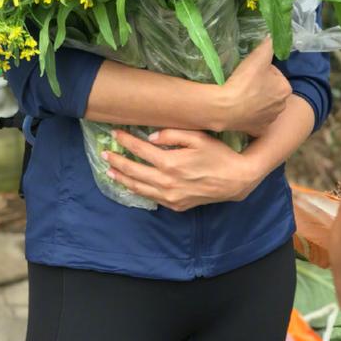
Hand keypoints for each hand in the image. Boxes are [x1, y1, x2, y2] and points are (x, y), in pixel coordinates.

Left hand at [103, 128, 258, 210]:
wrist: (235, 180)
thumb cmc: (217, 155)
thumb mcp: (197, 137)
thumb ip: (172, 134)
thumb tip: (149, 138)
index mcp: (170, 163)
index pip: (140, 150)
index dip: (126, 141)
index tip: (115, 134)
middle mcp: (166, 182)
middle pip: (134, 171)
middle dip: (117, 161)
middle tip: (104, 154)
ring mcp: (170, 197)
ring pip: (139, 188)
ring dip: (123, 179)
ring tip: (110, 171)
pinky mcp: (176, 205)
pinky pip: (151, 198)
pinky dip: (138, 191)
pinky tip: (131, 185)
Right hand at [223, 37, 290, 136]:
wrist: (226, 108)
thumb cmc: (244, 82)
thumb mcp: (258, 57)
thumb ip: (268, 45)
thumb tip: (272, 36)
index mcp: (285, 89)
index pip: (275, 74)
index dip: (262, 71)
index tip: (250, 71)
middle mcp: (282, 106)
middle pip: (271, 91)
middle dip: (261, 87)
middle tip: (245, 83)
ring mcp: (270, 120)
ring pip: (264, 106)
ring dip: (256, 101)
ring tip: (241, 95)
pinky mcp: (258, 130)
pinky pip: (255, 121)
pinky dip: (250, 116)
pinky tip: (241, 111)